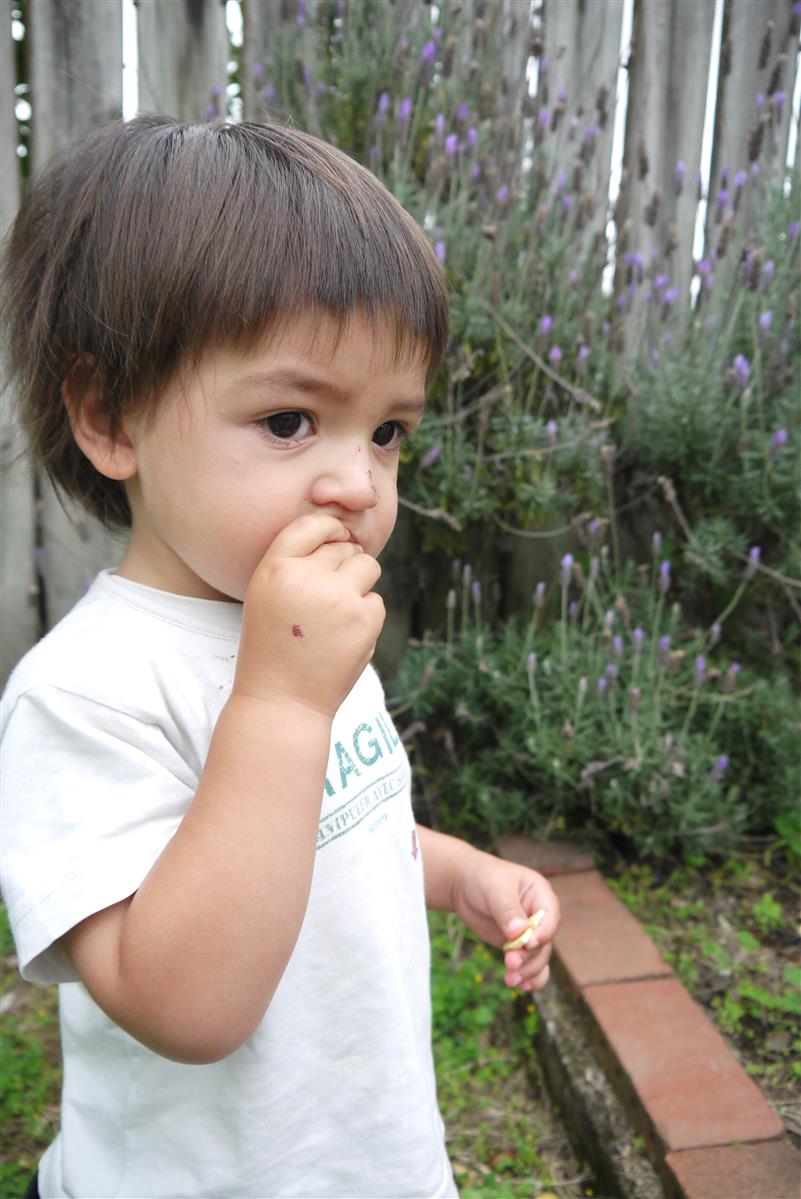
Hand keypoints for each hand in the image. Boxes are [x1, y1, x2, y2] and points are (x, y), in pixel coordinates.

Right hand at [233, 513, 384, 716]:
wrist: (283, 701)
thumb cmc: (272, 648)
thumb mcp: (266, 597)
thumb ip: (296, 564)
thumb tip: (345, 539)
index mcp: (275, 569)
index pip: (310, 525)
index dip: (329, 528)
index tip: (335, 538)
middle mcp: (307, 577)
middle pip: (343, 548)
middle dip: (342, 566)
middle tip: (326, 600)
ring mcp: (339, 598)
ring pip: (367, 566)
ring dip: (359, 583)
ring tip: (338, 614)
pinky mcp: (365, 620)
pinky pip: (377, 600)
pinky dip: (366, 616)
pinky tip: (344, 636)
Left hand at [452, 850, 558, 991]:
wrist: (464, 884)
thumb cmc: (482, 878)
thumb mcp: (495, 889)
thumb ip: (507, 910)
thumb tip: (519, 931)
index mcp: (540, 895)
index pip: (550, 918)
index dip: (542, 933)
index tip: (527, 943)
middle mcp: (539, 916)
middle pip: (544, 943)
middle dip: (529, 957)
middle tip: (510, 963)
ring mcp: (528, 933)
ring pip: (537, 958)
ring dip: (527, 971)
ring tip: (510, 980)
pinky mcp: (517, 946)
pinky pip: (529, 965)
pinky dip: (529, 977)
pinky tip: (522, 987)